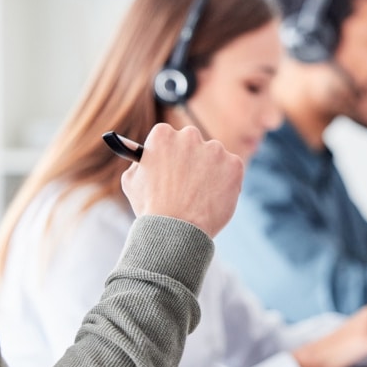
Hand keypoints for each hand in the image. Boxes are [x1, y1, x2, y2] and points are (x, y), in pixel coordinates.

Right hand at [121, 123, 242, 237]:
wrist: (176, 232)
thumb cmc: (151, 209)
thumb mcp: (131, 181)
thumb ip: (139, 162)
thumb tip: (144, 155)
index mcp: (163, 135)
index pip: (168, 136)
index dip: (169, 153)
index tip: (171, 165)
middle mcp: (190, 136)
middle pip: (192, 142)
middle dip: (191, 158)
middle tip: (188, 181)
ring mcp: (215, 149)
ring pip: (214, 156)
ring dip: (210, 170)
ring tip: (200, 196)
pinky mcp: (234, 164)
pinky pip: (232, 170)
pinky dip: (227, 182)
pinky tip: (214, 199)